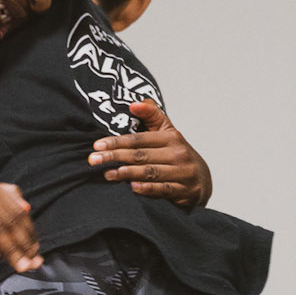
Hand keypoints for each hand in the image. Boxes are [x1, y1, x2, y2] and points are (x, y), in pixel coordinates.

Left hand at [87, 100, 212, 206]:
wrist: (201, 181)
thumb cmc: (177, 154)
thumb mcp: (168, 132)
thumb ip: (151, 115)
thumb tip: (134, 103)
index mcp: (171, 137)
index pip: (139, 139)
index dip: (117, 141)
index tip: (97, 145)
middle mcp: (178, 154)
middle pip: (141, 155)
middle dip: (115, 157)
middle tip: (93, 160)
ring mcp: (183, 173)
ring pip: (151, 172)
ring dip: (127, 173)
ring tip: (107, 174)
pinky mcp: (185, 191)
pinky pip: (164, 190)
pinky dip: (148, 189)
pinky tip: (132, 188)